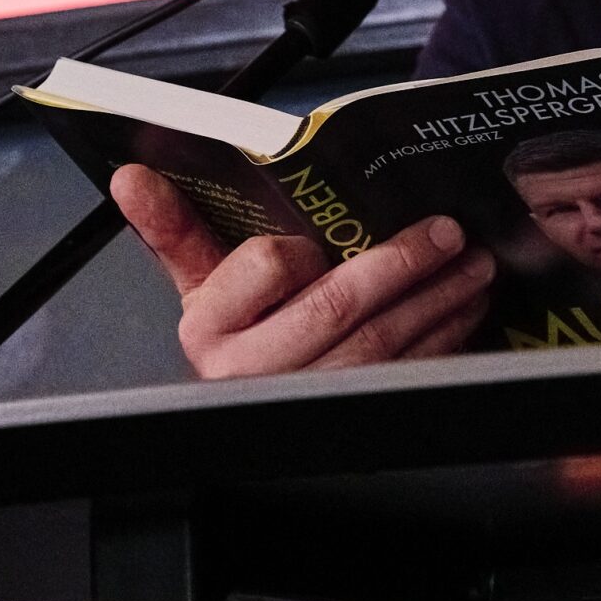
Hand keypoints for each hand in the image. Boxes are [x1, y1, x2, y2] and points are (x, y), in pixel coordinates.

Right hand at [111, 165, 494, 378]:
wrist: (246, 408)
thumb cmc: (233, 329)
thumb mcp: (198, 280)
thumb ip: (173, 225)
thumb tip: (130, 175)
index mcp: (213, 330)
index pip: (264, 269)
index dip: (297, 251)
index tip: (317, 235)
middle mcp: (255, 375)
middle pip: (337, 308)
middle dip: (401, 264)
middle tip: (445, 231)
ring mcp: (307, 405)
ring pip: (382, 347)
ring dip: (437, 299)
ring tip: (471, 262)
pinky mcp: (352, 425)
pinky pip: (406, 378)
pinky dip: (445, 339)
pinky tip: (465, 308)